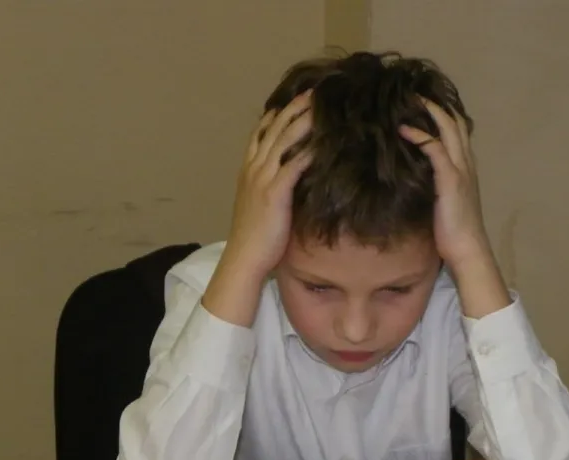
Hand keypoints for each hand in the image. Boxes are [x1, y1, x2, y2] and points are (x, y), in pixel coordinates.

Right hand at [220, 90, 313, 281]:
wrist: (245, 257)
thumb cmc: (256, 237)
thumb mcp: (260, 203)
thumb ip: (271, 186)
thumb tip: (289, 179)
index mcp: (249, 169)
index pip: (262, 132)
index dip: (278, 114)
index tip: (296, 99)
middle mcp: (254, 168)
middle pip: (275, 128)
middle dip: (295, 108)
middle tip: (314, 92)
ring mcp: (262, 178)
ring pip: (284, 140)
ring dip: (303, 120)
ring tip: (321, 106)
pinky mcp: (275, 192)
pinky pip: (294, 164)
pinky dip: (308, 150)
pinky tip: (323, 141)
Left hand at [400, 99, 508, 318]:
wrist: (467, 249)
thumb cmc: (453, 231)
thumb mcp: (443, 200)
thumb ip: (433, 183)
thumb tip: (410, 174)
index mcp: (465, 166)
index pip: (455, 129)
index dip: (439, 112)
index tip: (418, 101)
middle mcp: (466, 162)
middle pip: (453, 120)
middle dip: (433, 102)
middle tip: (410, 91)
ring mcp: (460, 169)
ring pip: (447, 127)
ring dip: (427, 110)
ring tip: (406, 99)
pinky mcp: (451, 179)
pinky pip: (435, 148)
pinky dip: (419, 135)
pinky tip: (403, 128)